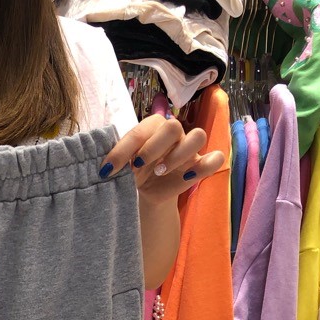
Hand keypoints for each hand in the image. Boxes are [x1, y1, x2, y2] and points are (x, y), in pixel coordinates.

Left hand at [104, 115, 224, 204]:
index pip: (142, 129)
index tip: (108, 170)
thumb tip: (104, 168)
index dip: (124, 149)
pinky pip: (215, 159)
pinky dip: (205, 166)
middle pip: (173, 126)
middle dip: (153, 147)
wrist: (145, 193)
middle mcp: (174, 133)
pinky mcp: (200, 165)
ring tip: (159, 172)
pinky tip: (187, 178)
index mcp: (152, 127)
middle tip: (137, 166)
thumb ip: (116, 161)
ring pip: (198, 136)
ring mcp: (189, 149)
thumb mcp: (120, 167)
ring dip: (177, 155)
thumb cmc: (132, 173)